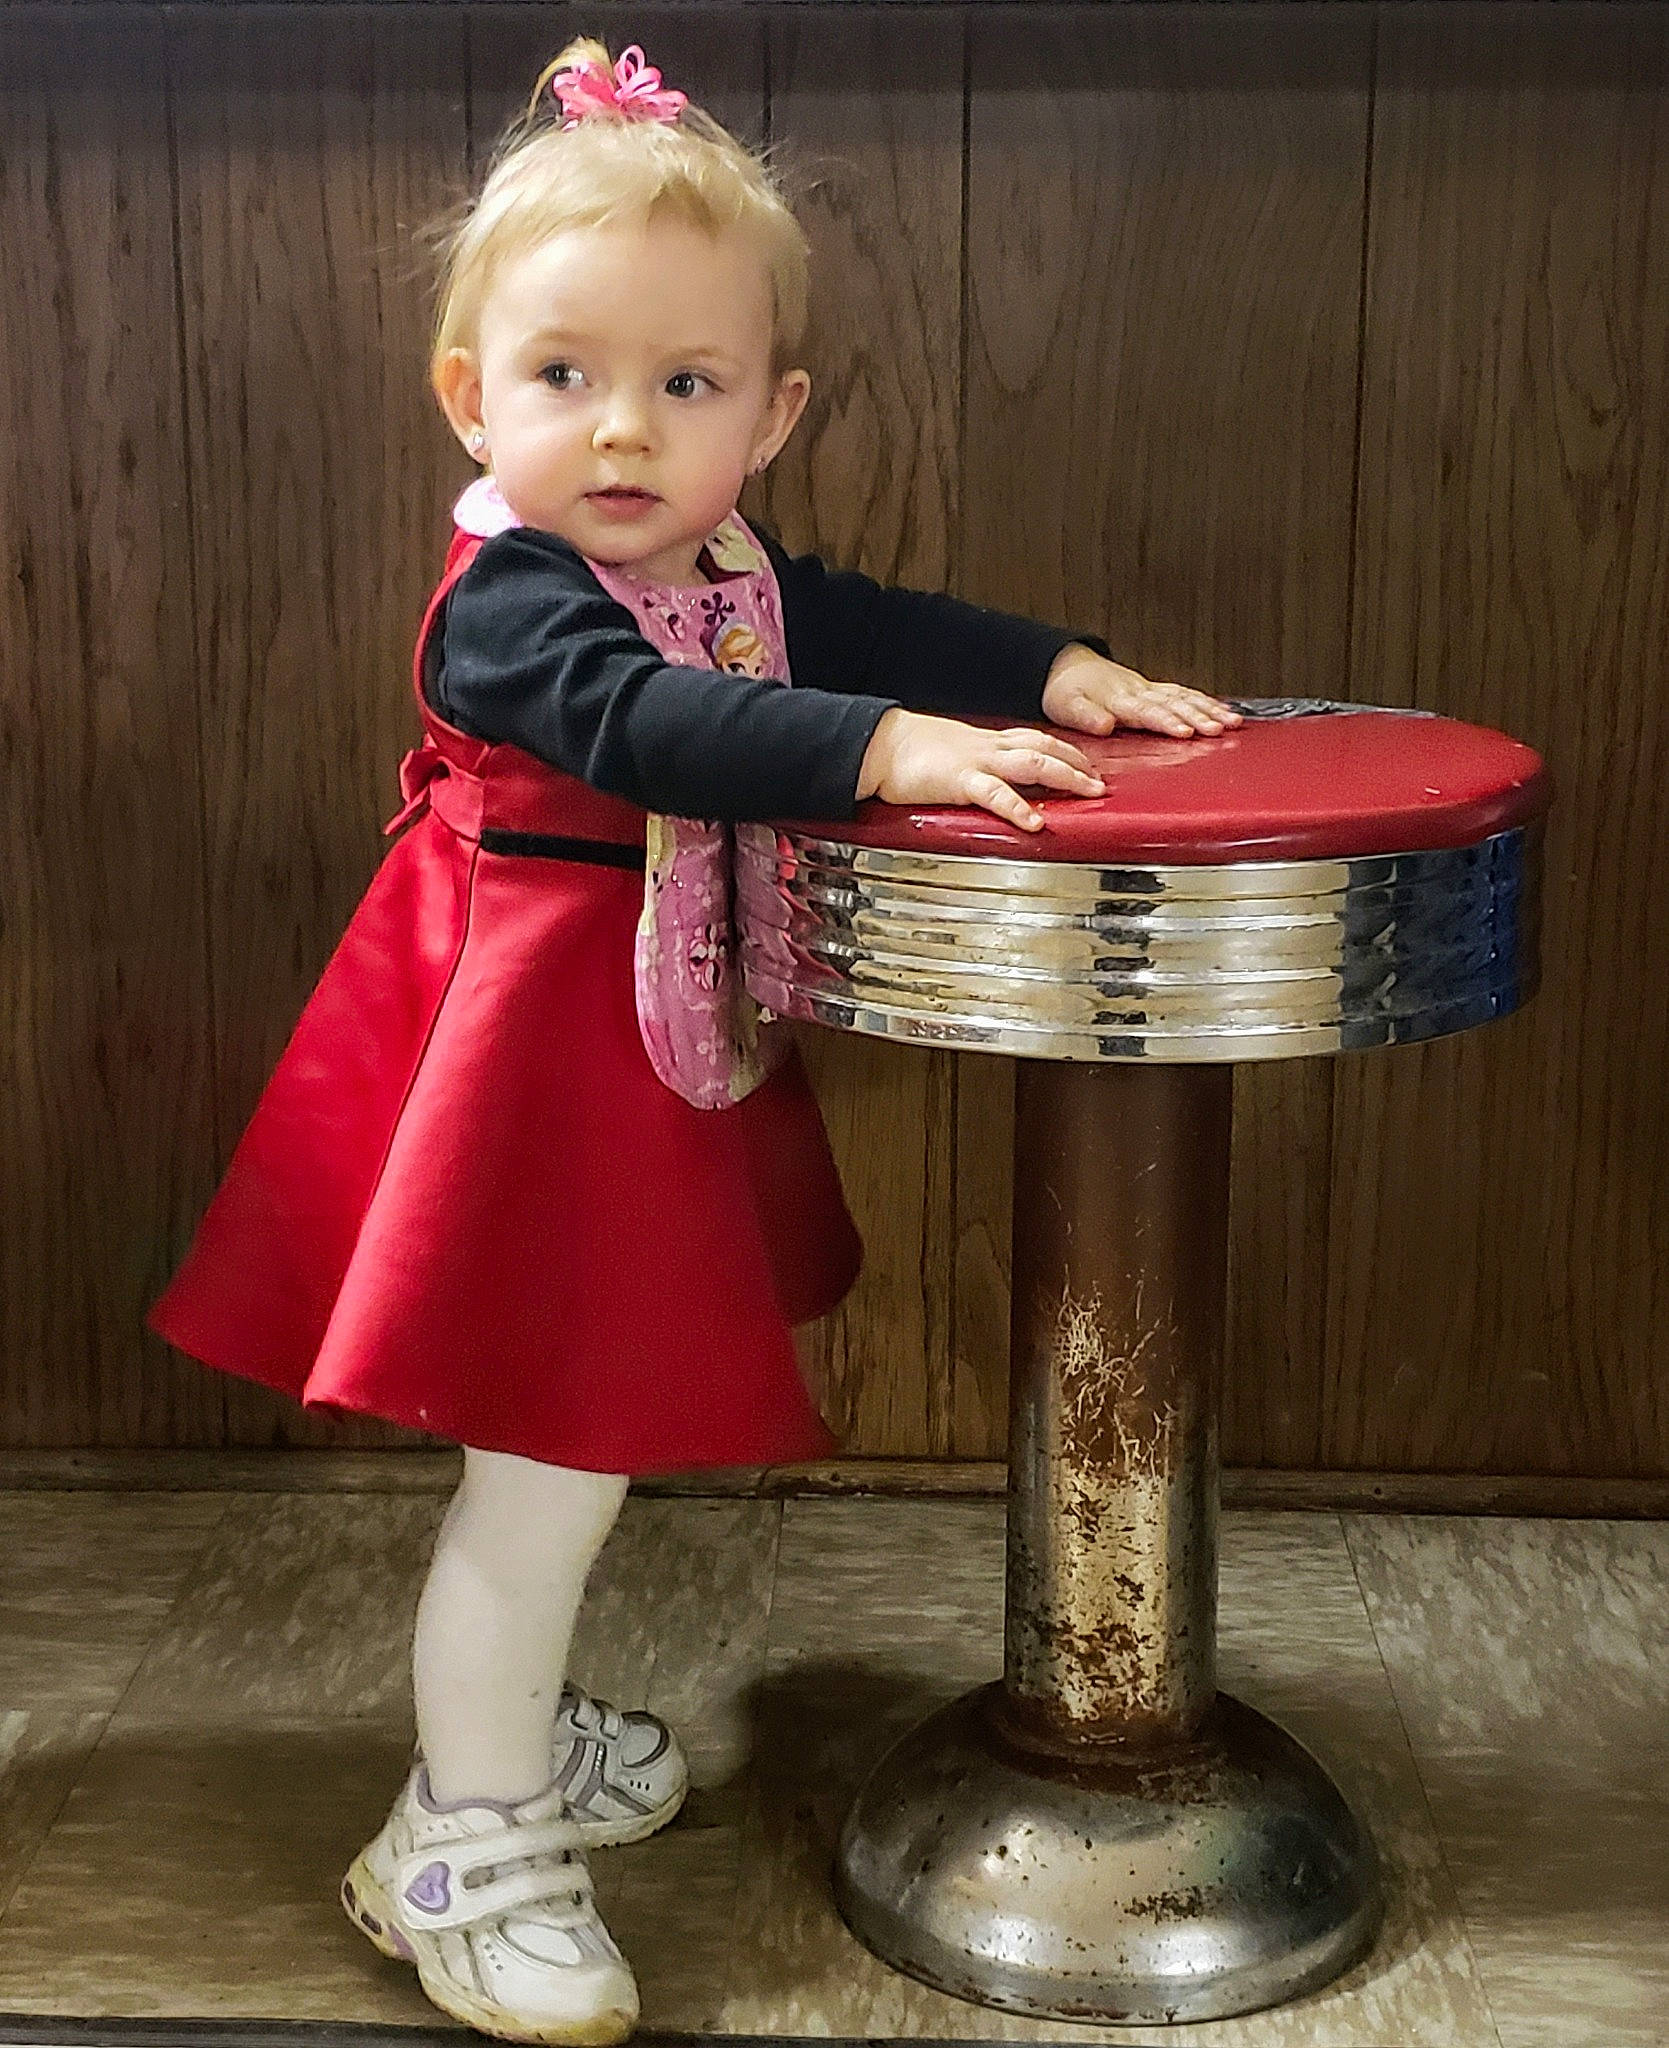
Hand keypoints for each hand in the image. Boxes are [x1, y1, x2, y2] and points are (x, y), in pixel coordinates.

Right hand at [856, 710, 1104, 832]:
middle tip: (1102, 784)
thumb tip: (996, 782)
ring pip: (1032, 764)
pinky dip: (1018, 808)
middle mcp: (989, 748)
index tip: (1089, 763)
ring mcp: (977, 762)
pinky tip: (1036, 822)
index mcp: (987, 742)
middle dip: (1079, 764)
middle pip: (1045, 748)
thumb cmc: (910, 751)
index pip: (1038, 740)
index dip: (1067, 750)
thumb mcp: (953, 753)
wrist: (879, 745)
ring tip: (1089, 793)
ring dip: (1066, 777)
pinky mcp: (960, 780)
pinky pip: (995, 794)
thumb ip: (978, 765)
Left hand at [1040, 644, 1240, 738]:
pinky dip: (1204, 700)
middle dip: (1199, 715)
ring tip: (1232, 721)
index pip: (1148, 712)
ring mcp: (1147, 688)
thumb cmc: (1064, 692)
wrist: (1065, 667)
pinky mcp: (1152, 688)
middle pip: (1173, 703)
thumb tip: (1105, 725)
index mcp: (1119, 700)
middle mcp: (1138, 692)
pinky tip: (1222, 709)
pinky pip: (1182, 692)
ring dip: (1209, 709)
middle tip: (1221, 728)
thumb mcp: (1066, 706)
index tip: (1186, 731)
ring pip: (1183, 697)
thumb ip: (1086, 717)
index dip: (1168, 721)